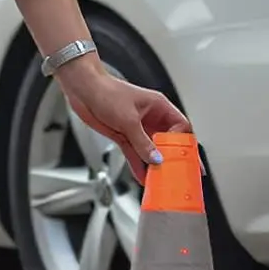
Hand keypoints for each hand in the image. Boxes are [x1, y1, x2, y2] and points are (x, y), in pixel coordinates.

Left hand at [56, 61, 192, 184]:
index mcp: (158, 106)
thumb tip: (156, 158)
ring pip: (151, 150)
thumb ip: (142, 142)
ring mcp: (137, 128)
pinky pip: (135, 154)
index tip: (184, 156)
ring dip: (154, 164)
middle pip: (168, 140)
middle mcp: (150, 118)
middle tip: (177, 171)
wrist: (84, 91)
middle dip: (172, 156)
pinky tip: (142, 175)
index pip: (180, 126)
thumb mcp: (128, 119)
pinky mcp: (124, 136)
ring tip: (160, 178)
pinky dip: (138, 165)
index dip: (184, 142)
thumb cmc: (106, 91)